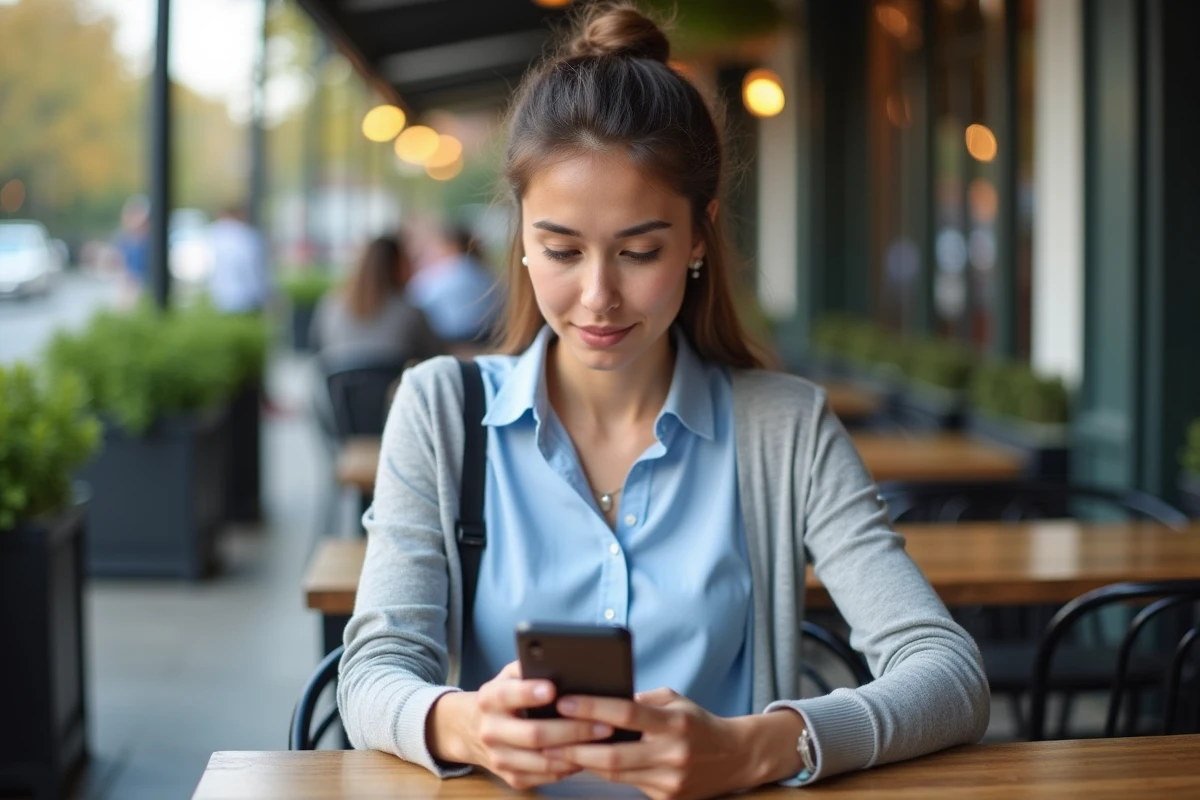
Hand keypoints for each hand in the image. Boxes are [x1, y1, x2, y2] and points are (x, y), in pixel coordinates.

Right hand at [430, 661, 615, 790]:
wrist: (472, 729)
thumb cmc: (504, 696)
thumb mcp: (509, 675)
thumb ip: (529, 667)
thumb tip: (562, 662)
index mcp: (489, 699)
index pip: (507, 695)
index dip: (529, 692)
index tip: (552, 688)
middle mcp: (491, 730)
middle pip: (533, 734)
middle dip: (572, 729)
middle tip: (603, 723)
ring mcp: (500, 757)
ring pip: (543, 760)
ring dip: (576, 751)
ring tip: (602, 739)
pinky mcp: (512, 777)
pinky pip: (545, 776)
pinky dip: (569, 767)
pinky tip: (588, 755)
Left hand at [545, 687, 768, 799]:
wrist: (735, 757)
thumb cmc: (697, 723)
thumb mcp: (674, 701)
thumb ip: (641, 702)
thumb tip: (600, 697)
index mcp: (675, 722)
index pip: (626, 713)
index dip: (592, 708)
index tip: (564, 701)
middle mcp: (672, 753)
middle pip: (613, 753)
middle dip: (574, 745)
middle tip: (544, 736)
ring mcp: (669, 780)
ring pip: (614, 773)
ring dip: (581, 762)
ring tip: (553, 751)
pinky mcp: (666, 797)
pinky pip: (626, 784)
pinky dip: (602, 773)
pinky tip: (581, 764)